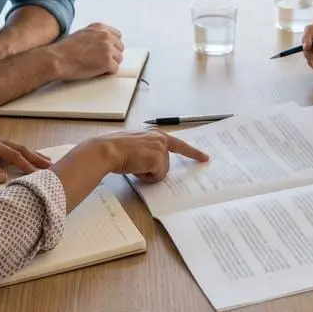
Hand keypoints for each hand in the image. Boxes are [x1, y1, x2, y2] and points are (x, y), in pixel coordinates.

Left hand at [0, 135, 50, 182]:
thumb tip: (5, 178)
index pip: (14, 155)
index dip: (27, 165)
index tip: (40, 174)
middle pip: (20, 149)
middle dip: (36, 158)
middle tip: (52, 166)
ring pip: (18, 148)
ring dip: (32, 154)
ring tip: (47, 161)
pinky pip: (11, 149)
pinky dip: (23, 153)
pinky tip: (28, 157)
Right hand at [50, 23, 123, 79]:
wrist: (58, 59)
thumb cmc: (65, 49)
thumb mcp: (81, 34)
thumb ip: (95, 36)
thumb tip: (102, 43)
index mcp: (99, 28)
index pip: (117, 36)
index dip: (112, 45)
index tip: (107, 51)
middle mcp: (105, 36)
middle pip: (120, 48)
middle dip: (112, 55)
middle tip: (101, 61)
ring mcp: (108, 49)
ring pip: (118, 59)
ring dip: (110, 64)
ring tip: (96, 67)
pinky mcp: (107, 62)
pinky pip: (114, 70)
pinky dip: (107, 73)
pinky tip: (96, 72)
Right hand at [81, 129, 209, 182]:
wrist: (108, 150)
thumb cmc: (116, 149)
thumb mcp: (136, 146)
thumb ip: (148, 152)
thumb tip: (153, 166)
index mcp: (154, 134)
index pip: (178, 144)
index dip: (192, 152)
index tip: (205, 157)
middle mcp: (160, 138)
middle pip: (166, 164)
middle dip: (154, 170)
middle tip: (137, 165)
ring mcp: (160, 148)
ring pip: (162, 171)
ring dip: (148, 173)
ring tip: (133, 164)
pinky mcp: (158, 158)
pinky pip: (157, 176)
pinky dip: (146, 177)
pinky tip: (135, 169)